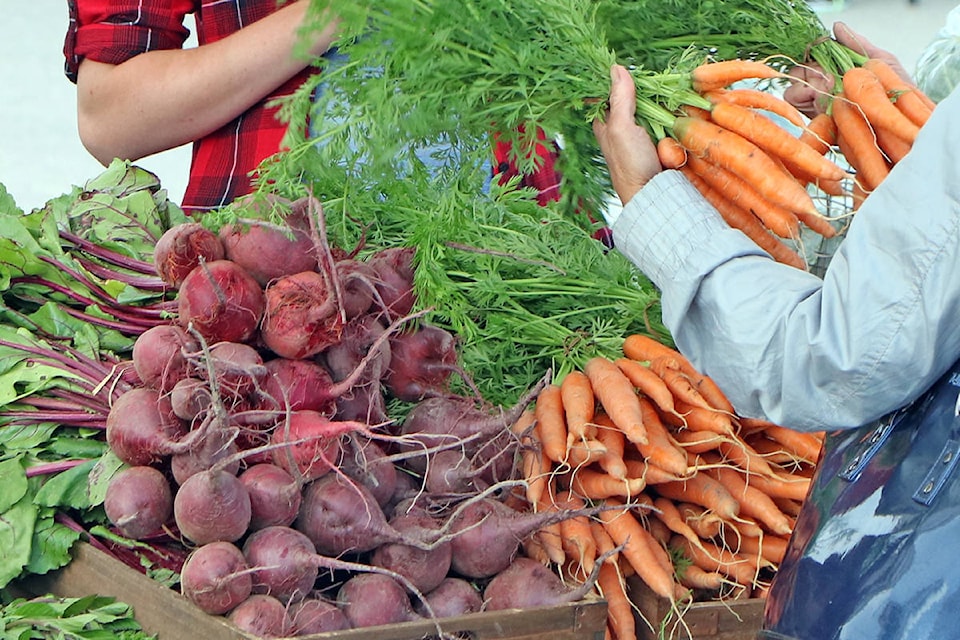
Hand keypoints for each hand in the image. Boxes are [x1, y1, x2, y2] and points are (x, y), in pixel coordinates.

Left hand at [593, 64, 661, 204]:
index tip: (632, 69)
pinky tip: (676, 118)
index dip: (618, 79)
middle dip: (648, 93)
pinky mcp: (661, 141)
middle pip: (636, 96)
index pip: (609, 91)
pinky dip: (673, 119)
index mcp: (606, 123)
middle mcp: (623, 127)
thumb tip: (616, 68)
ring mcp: (644, 134)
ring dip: (662, 106)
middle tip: (657, 89)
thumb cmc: (631, 166)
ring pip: (655, 107)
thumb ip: (620, 98)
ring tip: (668, 107)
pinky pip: (668, 121)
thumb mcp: (621, 128)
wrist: (655, 195)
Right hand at [783, 22, 909, 117]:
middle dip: (811, 74)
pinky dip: (808, 104)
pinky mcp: (817, 122)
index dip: (814, 58)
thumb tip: (836, 26)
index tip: (826, 62)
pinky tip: (826, 105)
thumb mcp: (881, 60)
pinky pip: (798, 110)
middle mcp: (823, 87)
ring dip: (809, 89)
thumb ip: (857, 43)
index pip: (810, 59)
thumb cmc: (895, 88)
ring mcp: (817, 105)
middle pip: (797, 74)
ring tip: (831, 92)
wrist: (902, 116)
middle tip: (830, 80)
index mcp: (835, 70)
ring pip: (792, 92)